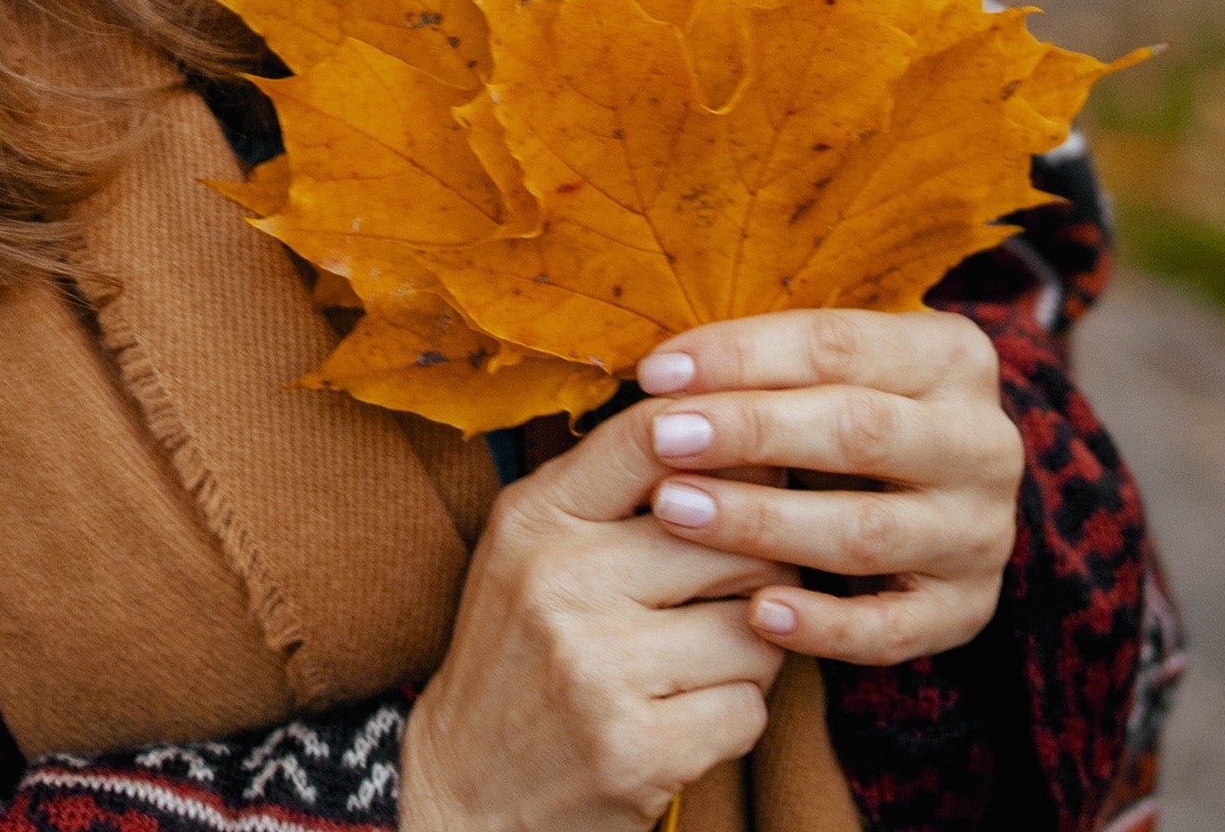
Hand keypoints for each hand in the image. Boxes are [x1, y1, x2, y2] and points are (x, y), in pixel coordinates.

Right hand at [399, 405, 794, 831]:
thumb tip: (739, 430)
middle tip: (727, 593)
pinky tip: (681, 720)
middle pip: (736, 539)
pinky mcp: (636, 748)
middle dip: (754, 570)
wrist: (467, 794)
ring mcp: (598, 667)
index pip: (650, 436)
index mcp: (536, 518)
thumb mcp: (534, 549)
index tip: (750, 467)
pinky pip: (749, 710)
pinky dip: (731, 720)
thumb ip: (613, 487)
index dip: (725, 442)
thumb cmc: (521, 656)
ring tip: (696, 664)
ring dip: (748, 653)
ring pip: (756, 629)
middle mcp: (561, 581)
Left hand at [633, 308, 1021, 667]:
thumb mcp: (824, 371)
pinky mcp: (967, 609)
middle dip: (751, 433)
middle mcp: (982, 442)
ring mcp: (980, 532)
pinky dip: (824, 626)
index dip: (740, 355)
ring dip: (764, 522)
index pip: (837, 344)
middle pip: (858, 430)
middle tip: (661, 439)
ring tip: (677, 511)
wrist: (932, 496)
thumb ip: (764, 365)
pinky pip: (893, 629)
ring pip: (867, 531)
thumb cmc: (843, 414)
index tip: (655, 374)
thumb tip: (659, 376)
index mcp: (949, 356)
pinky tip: (756, 613)